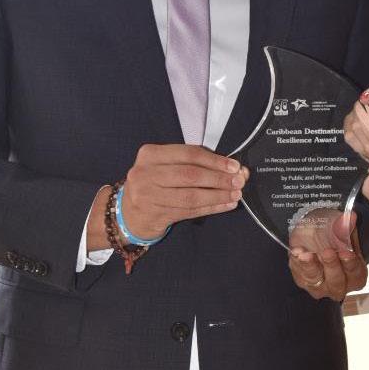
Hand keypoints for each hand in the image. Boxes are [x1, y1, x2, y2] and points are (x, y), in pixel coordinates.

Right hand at [121, 144, 247, 238]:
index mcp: (150, 154)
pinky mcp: (155, 215)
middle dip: (219, 179)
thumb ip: (194, 163)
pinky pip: (190, 211)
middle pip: (190, 175)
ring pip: (191, 196)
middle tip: (240, 181)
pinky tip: (225, 205)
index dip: (214, 160)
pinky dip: (211, 208)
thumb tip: (233, 167)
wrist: (128, 212)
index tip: (235, 166)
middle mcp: (145, 173)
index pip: (188, 154)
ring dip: (218, 196)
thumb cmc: (154, 183)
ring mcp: (148, 196)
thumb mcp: (165, 166)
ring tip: (236, 194)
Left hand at [288, 209, 366, 301]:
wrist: (319, 245)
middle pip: (336, 281)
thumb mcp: (344, 235)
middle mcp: (339, 286)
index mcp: (355, 277)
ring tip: (305, 254)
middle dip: (331, 265)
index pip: (355, 272)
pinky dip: (297, 263)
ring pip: (315, 279)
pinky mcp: (303, 282)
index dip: (350, 263)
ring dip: (310, 266)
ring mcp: (320, 287)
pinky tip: (296, 252)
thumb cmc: (337, 244)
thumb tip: (351, 217)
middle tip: (327, 252)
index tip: (346, 252)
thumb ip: (347, 228)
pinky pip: (299, 274)